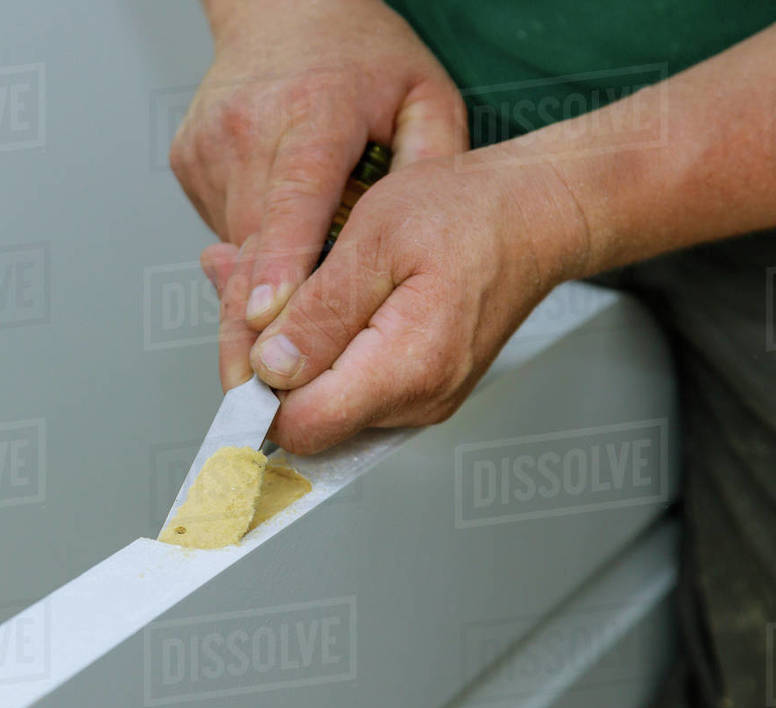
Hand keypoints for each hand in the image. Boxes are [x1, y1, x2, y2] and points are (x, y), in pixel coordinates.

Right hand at [174, 0, 467, 361]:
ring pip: (232, 250)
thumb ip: (431, 171)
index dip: (279, 269)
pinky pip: (220, 231)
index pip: (294, 200)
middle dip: (252, 324)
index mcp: (316, 111)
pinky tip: (275, 235)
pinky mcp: (188, 161)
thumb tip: (412, 252)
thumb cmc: (360, 56)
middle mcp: (252, 127)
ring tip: (286, 304)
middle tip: (256, 389)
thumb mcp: (424, 99)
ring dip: (257, 290)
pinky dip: (247, 252)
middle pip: (250, 246)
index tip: (267, 324)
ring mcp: (211, 144)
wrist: (285, 8)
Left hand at [241, 156, 590, 453]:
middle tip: (245, 281)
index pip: (301, 425)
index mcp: (408, 368)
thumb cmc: (467, 212)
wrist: (535, 214)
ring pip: (317, 402)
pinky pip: (343, 385)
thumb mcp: (377, 238)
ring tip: (281, 277)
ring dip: (284, 346)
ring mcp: (417, 403)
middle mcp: (416, 403)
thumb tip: (268, 369)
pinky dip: (313, 344)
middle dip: (260, 358)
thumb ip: (319, 311)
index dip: (255, 386)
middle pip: (301, 418)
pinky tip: (306, 294)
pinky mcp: (414, 390)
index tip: (240, 329)